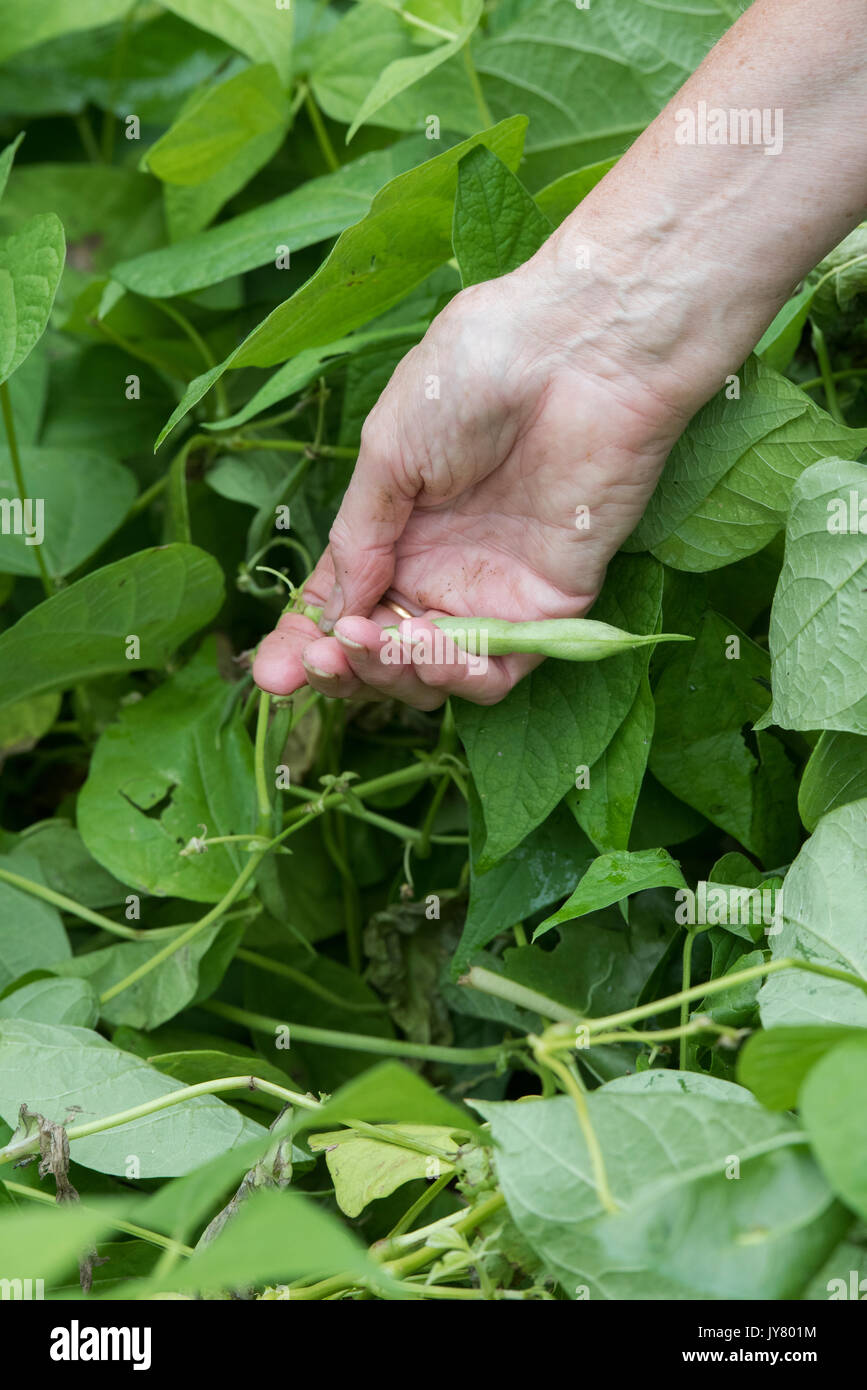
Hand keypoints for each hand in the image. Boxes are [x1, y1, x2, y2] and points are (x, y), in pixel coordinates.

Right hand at [253, 261, 690, 708]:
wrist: (572, 352)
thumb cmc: (472, 376)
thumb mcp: (387, 453)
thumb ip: (358, 538)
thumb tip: (334, 613)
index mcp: (396, 530)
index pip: (344, 606)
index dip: (305, 644)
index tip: (270, 674)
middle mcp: (442, 570)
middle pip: (382, 654)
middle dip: (345, 668)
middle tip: (324, 657)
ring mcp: (494, 592)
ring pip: (434, 674)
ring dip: (393, 674)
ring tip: (372, 641)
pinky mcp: (548, 606)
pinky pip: (499, 672)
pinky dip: (458, 675)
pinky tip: (427, 647)